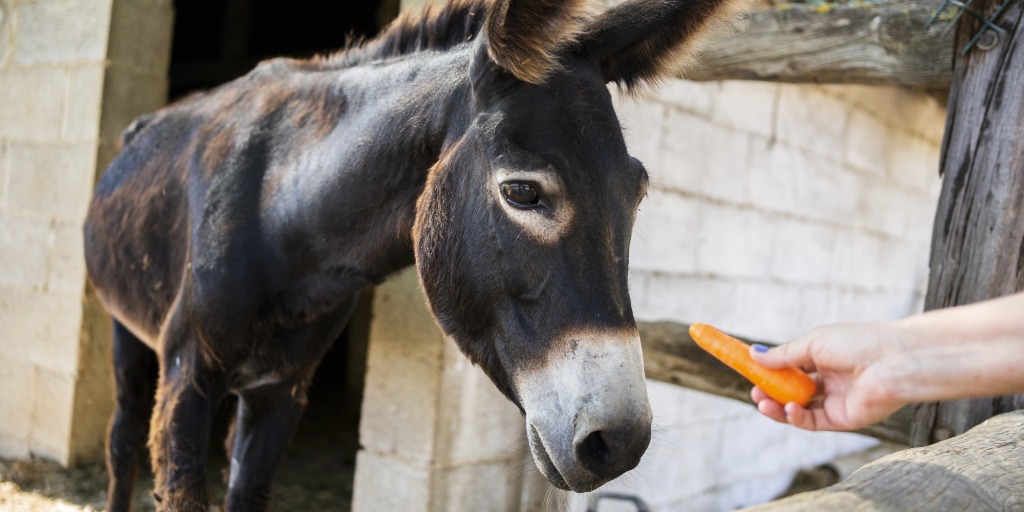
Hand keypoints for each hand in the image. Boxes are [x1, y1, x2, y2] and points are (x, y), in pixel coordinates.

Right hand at [748, 322, 910, 431]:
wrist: (895, 361)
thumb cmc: (859, 343)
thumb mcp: (813, 343)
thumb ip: (784, 355)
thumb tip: (754, 355)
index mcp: (824, 359)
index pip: (791, 369)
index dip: (770, 373)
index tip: (750, 373)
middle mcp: (830, 381)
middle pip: (792, 391)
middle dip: (770, 393)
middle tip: (754, 393)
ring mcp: (836, 401)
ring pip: (799, 409)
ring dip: (777, 407)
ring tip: (762, 402)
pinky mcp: (843, 419)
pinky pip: (813, 421)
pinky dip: (796, 417)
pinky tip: (788, 408)